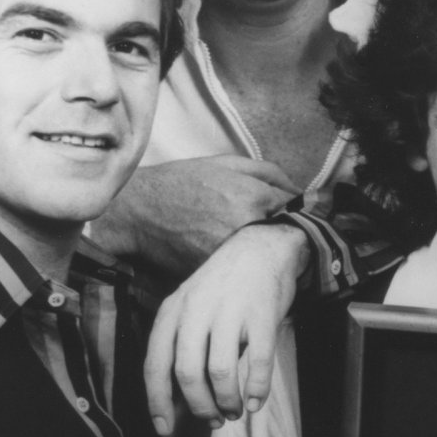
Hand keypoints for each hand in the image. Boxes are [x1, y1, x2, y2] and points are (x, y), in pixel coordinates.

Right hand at [91, 156, 301, 276]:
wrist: (137, 211)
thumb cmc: (181, 182)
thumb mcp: (225, 163)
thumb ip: (268, 173)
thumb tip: (299, 189)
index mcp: (253, 197)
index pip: (296, 211)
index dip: (295, 213)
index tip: (291, 215)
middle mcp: (246, 226)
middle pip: (284, 237)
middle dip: (280, 234)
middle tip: (264, 231)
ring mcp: (231, 253)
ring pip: (263, 257)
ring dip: (261, 252)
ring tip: (239, 244)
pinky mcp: (215, 273)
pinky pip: (239, 271)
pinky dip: (239, 266)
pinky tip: (227, 257)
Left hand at [144, 224, 308, 433]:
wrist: (262, 248)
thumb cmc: (223, 287)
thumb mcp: (189, 305)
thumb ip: (180, 343)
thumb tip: (176, 398)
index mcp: (172, 311)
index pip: (155, 364)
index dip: (157, 401)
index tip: (164, 429)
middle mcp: (196, 311)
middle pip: (187, 373)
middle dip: (199, 406)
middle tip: (212, 420)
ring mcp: (230, 312)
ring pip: (220, 371)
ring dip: (227, 401)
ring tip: (234, 411)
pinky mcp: (263, 315)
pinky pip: (259, 362)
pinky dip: (257, 389)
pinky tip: (256, 401)